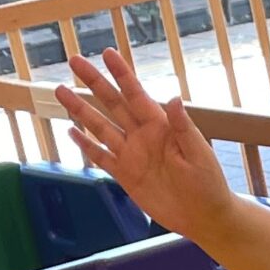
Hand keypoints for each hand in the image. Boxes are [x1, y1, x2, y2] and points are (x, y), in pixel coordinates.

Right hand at [54, 47, 231, 238]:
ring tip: (61, 91)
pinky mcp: (125, 176)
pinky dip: (86, 145)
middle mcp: (142, 136)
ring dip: (81, 110)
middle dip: (93, 82)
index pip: (136, 94)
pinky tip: (71, 132)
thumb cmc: (208, 183)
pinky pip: (101, 157)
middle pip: (112, 103)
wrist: (204, 217)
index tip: (107, 53)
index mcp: (160, 126)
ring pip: (100, 127)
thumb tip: (174, 98)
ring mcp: (131, 155)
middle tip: (74, 60)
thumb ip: (183, 127)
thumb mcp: (198, 153)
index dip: (121, 74)